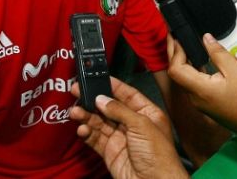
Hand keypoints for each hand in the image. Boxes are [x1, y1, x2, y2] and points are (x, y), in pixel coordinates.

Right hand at [69, 77, 188, 178]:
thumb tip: (102, 99)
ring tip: (76, 112)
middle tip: (77, 91)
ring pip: (99, 122)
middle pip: (109, 107)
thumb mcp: (142, 126)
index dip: (113, 85)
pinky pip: (94, 138)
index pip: (127, 94)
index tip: (97, 77)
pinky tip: (82, 129)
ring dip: (86, 116)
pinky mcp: (110, 151)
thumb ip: (120, 110)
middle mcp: (133, 124)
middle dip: (93, 99)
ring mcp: (120, 138)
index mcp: (147, 114)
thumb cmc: (160, 158)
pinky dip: (86, 132)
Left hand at [166, 33, 236, 143]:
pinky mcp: (203, 102)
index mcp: (200, 89)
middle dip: (173, 53)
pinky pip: (191, 83)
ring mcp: (198, 101)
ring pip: (183, 78)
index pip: (176, 69)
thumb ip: (219, 54)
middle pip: (176, 73)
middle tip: (173, 37)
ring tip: (182, 45)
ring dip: (181, 61)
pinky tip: (195, 61)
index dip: (175, 52)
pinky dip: (191, 70)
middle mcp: (194, 97)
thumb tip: (206, 38)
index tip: (177, 38)